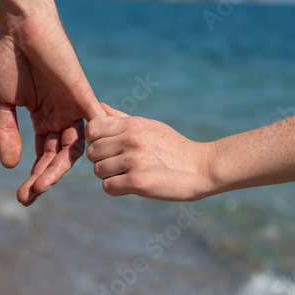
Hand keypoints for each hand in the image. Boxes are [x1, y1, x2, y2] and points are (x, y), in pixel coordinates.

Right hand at [0, 7, 104, 206]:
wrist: (21, 27)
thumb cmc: (9, 60)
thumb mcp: (1, 103)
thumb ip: (7, 133)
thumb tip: (10, 166)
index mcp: (44, 120)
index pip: (44, 155)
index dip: (35, 177)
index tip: (23, 197)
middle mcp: (62, 118)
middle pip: (59, 156)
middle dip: (45, 177)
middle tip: (30, 195)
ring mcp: (74, 108)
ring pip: (75, 146)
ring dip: (59, 166)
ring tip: (41, 185)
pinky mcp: (83, 95)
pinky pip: (97, 122)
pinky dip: (97, 140)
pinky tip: (92, 163)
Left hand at [86, 104, 214, 200]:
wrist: (201, 168)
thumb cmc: (174, 147)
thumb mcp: (150, 126)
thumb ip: (121, 119)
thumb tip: (100, 106)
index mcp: (133, 124)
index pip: (93, 128)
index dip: (95, 139)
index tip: (106, 146)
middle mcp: (131, 140)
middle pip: (92, 152)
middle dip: (101, 160)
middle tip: (117, 164)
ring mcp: (134, 161)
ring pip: (98, 171)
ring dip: (109, 176)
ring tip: (126, 174)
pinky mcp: (138, 182)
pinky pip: (108, 187)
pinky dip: (116, 188)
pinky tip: (130, 185)